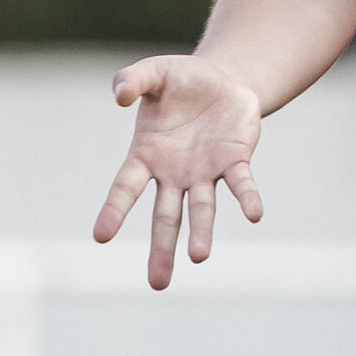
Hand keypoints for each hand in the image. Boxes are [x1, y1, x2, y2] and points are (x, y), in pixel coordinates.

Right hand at [93, 55, 263, 288]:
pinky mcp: (234, 161)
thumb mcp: (154, 72)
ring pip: (201, 208)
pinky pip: (241, 184)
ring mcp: (204, 172)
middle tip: (157, 283)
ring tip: (199, 257)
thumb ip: (133, 79)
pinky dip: (247, 199)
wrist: (222, 80)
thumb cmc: (180, 81)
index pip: (125, 188)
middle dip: (162, 248)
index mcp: (146, 155)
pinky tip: (254, 214)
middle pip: (165, 216)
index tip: (100, 237)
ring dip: (201, 232)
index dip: (114, 210)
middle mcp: (173, 173)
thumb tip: (121, 94)